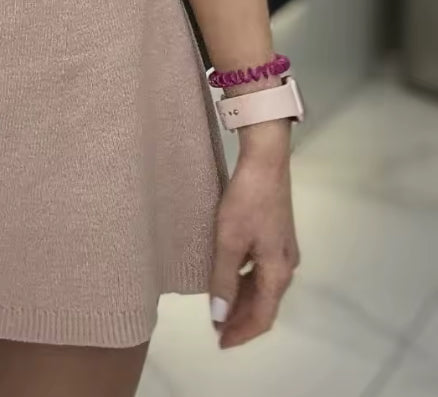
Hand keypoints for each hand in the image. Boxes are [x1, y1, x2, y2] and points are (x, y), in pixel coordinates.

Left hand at [209, 139, 299, 348]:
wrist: (266, 161)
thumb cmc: (247, 200)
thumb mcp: (229, 240)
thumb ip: (224, 278)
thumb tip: (219, 314)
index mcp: (278, 272)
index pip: (262, 317)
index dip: (241, 332)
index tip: (220, 341)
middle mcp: (286, 266)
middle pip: (265, 304)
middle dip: (241, 318)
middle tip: (216, 327)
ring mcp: (283, 251)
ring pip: (263, 287)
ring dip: (243, 300)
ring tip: (218, 307)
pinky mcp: (277, 237)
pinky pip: (262, 271)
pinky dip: (246, 281)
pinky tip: (229, 277)